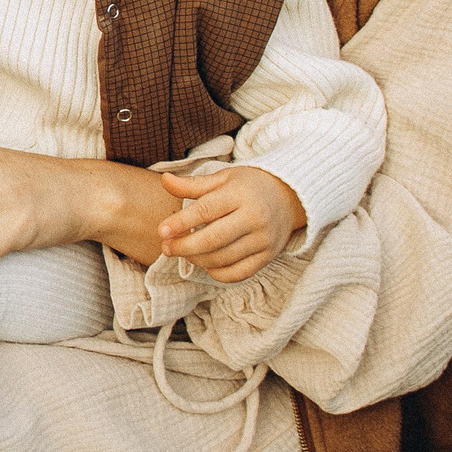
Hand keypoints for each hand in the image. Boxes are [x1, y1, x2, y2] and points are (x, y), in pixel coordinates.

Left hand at [157, 166, 306, 282]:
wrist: (290, 196)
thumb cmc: (249, 186)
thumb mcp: (222, 178)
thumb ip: (193, 184)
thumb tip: (165, 181)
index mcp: (240, 194)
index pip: (205, 211)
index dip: (181, 223)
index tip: (161, 231)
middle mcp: (254, 218)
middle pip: (213, 240)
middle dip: (184, 247)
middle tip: (166, 247)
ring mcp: (263, 240)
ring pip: (223, 258)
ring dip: (197, 260)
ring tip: (184, 252)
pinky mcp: (268, 256)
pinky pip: (238, 273)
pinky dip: (218, 273)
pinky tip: (206, 264)